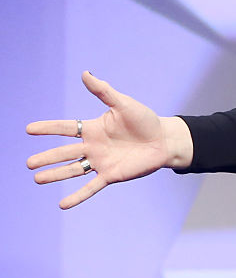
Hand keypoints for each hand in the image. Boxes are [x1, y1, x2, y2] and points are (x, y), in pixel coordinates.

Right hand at [26, 72, 190, 208]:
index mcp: (93, 128)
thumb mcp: (123, 104)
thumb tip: (85, 73)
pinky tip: (62, 204)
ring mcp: (101, 162)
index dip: (48, 128)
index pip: (66, 128)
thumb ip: (103, 91)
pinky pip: (91, 187)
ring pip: (73, 170)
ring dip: (55, 175)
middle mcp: (93, 146)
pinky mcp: (111, 175)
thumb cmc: (145, 120)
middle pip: (64, 152)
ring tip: (37, 179)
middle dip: (47, 157)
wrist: (164, 140)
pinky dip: (78, 196)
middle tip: (29, 163)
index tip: (29, 129)